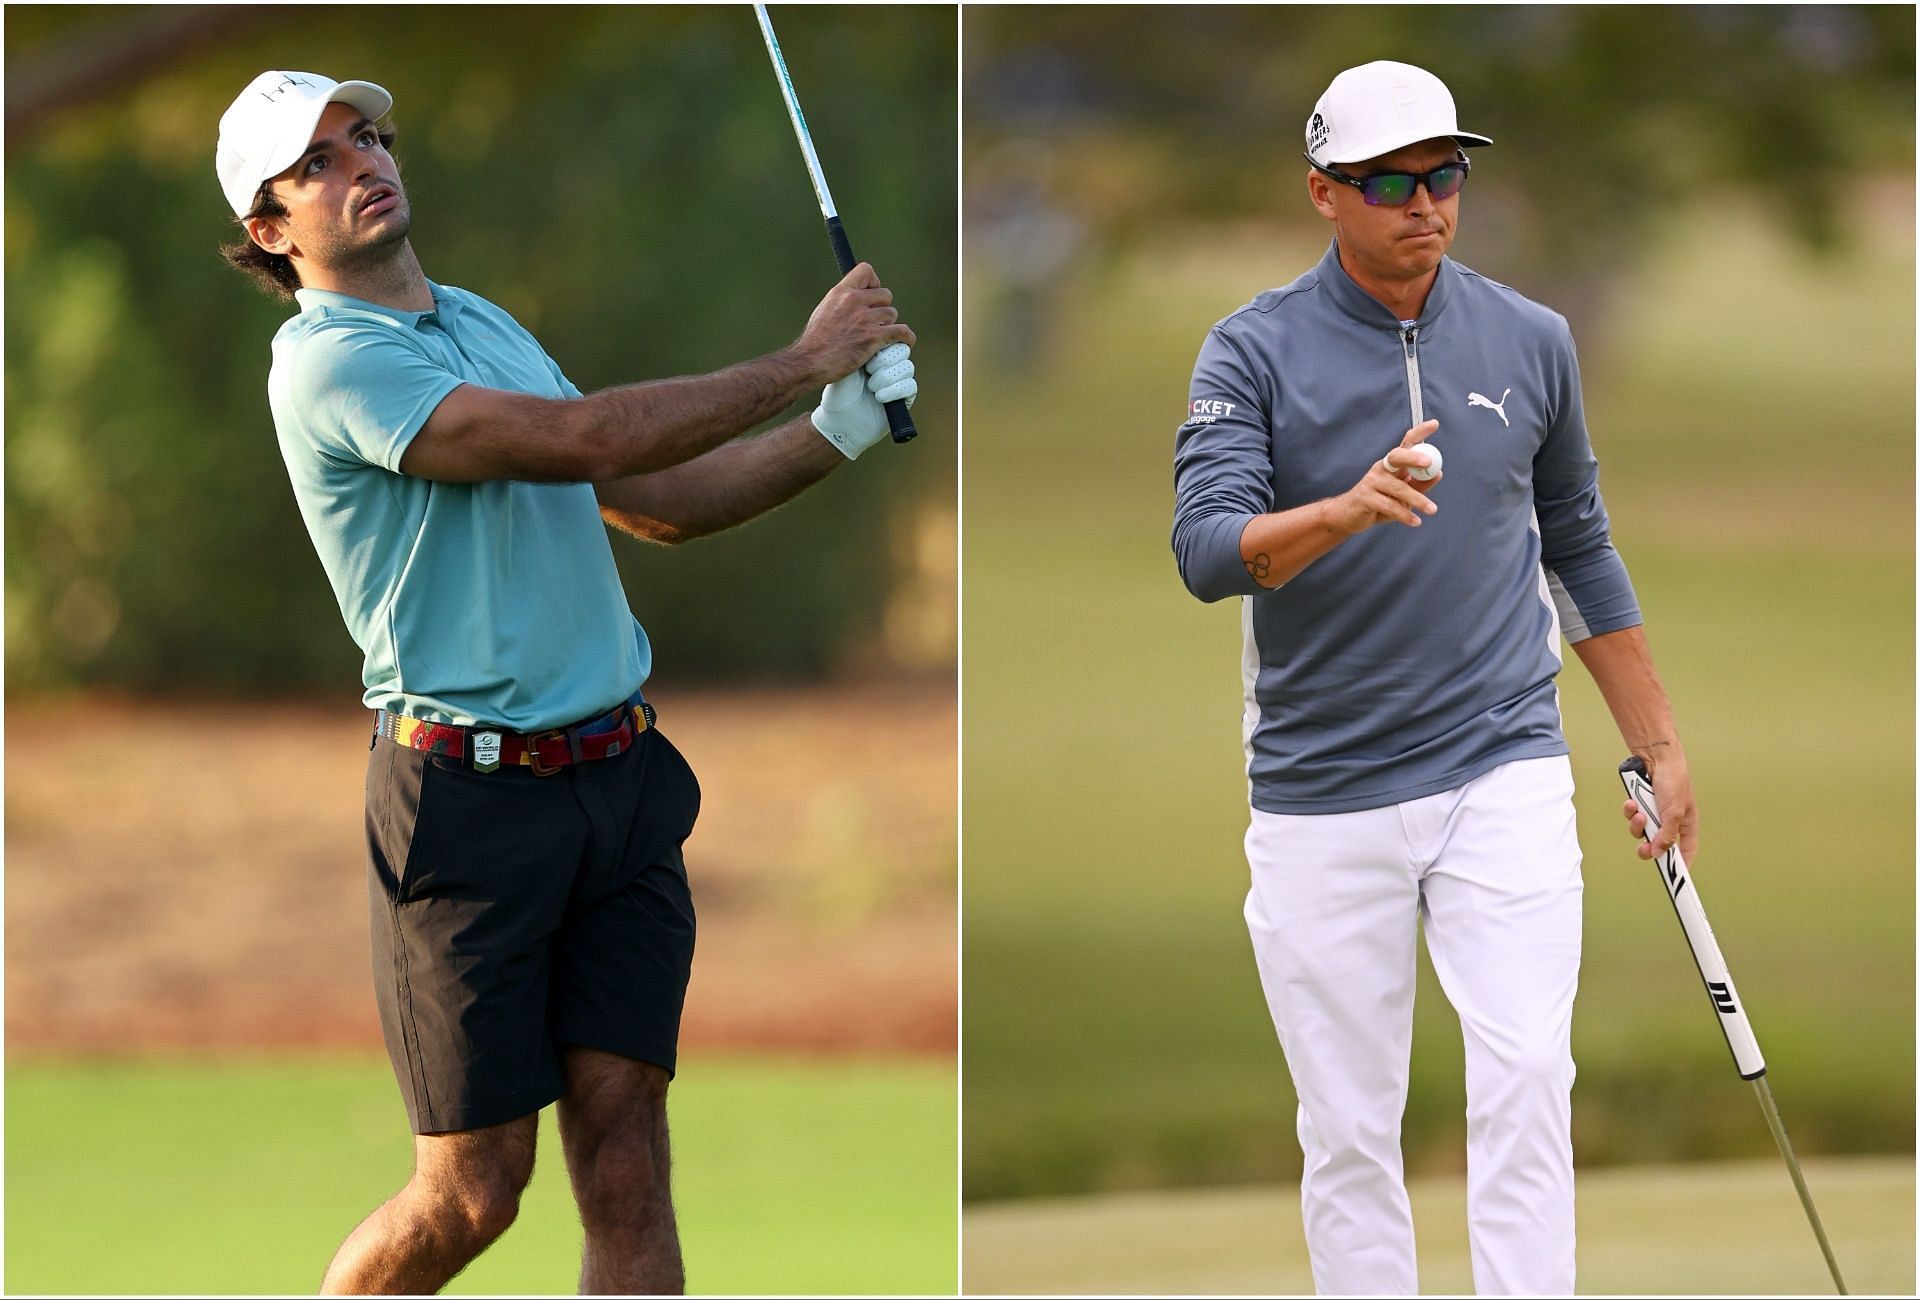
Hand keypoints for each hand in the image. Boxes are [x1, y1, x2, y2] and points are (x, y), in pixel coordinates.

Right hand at [795, 263, 916, 383]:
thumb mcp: (825, 310)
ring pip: (892, 314)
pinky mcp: (873, 338)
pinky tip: (906, 340)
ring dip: (888, 325)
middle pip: (885, 294)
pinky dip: (906, 337)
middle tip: (875, 322)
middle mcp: (853, 301)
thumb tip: (857, 298)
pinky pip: (901, 332)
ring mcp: (864, 319)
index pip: (866, 270)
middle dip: (882, 308)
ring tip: (879, 336)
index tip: (871, 296)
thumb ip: (842, 301)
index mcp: (841, 292)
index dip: (873, 283)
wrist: (811, 361)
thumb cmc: (815, 341)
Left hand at [812, 343, 916, 458]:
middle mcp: (888, 365)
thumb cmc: (839, 393)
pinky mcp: (904, 398)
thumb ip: (865, 346)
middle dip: (885, 360)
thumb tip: (881, 334)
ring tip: (871, 387)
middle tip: (868, 370)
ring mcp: (897, 381)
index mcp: (875, 353)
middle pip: (903, 349)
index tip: (867, 357)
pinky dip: (894, 391)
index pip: (892, 336)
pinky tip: (879, 397)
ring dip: (887, 377)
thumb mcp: (848, 364)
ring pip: (907, 367)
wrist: (840, 421)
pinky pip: (910, 386)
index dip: (883, 343)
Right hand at [1328, 419, 1442, 534]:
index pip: (1406, 444)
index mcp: (1392, 464)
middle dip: (1413, 457)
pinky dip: (1404, 515)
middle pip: (1397, 456)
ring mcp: (1372, 482)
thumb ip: (1419, 484)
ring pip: (1398, 488)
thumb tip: (1438, 473)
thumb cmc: (1378, 502)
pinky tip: (1415, 521)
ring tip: (1432, 509)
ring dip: (1417, 500)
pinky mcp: (1365, 498)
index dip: (1419, 433)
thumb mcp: (1402, 494)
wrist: (1348, 516)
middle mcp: (1381, 468)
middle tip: (1429, 462)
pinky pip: (1389, 506)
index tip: (1434, 424)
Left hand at [1620, 745, 1699, 864]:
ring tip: (1639, 812)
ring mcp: (1654, 812)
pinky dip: (1630, 810)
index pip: (1686, 850)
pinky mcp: (1640, 804)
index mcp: (1686, 823)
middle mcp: (1670, 820)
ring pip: (1641, 831)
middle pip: (1658, 844)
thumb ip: (1666, 834)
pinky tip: (1632, 801)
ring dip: (1637, 824)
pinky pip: (1632, 816)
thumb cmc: (1673, 780)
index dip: (1681, 864)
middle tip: (1642, 849)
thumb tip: (1658, 854)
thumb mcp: (1674, 812)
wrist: (1655, 756)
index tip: (1676, 878)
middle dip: (1648, 846)